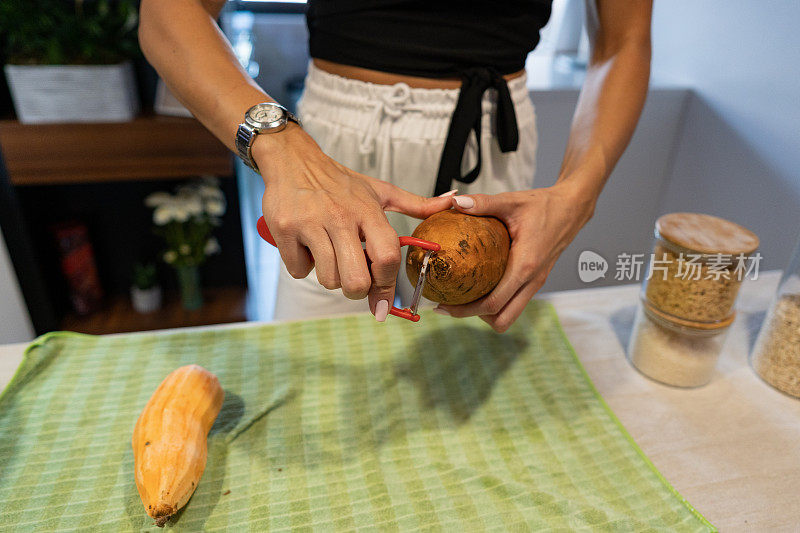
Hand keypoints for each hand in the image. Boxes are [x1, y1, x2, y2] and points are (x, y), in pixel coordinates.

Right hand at [254, 124, 452, 320]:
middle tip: (353, 276)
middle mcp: (341, 217)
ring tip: (328, 253)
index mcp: (368, 211)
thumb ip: (416, 203)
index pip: (387, 257)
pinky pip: (299, 270)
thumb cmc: (340, 182)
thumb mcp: (380, 190)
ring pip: (328, 279)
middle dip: (357, 290)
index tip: (384, 301)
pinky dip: (302, 266)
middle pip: (356, 281)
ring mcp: (311, 223)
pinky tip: (306, 246)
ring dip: (329, 276)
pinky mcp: (285, 229)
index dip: (388, 285)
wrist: (293, 160)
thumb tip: (451, 203)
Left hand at [435, 182, 595, 331]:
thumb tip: (456, 203)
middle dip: (473, 317)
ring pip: (509, 314)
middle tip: (449, 305)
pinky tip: (480, 284)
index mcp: (525, 266)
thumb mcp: (511, 201)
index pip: (494, 303)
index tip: (442, 305)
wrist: (572, 208)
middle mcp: (532, 280)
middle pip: (502, 319)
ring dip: (487, 312)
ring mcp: (536, 283)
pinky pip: (514, 302)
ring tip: (463, 296)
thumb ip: (483, 203)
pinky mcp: (536, 280)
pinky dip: (497, 302)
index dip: (465, 310)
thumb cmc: (544, 205)